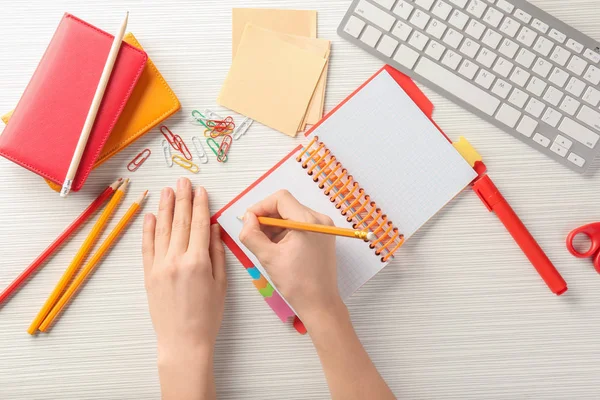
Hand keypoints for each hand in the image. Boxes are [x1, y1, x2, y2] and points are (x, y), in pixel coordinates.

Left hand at [142, 178, 225, 399]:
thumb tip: (214, 228)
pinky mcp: (148, 274)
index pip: (199, 224)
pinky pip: (147, 247)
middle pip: (180, 222)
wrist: (183, 341)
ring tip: (167, 190)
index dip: (200, 204)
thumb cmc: (208, 316)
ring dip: (165, 207)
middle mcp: (176, 259)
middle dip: (182, 199)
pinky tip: (151, 216)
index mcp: (198, 261)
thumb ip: (217, 253)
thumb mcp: (220, 284)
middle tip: (183, 180)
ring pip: (162, 230)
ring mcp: (159, 266)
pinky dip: (148, 230)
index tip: (201, 189)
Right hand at [239, 190, 342, 325]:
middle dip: (267, 218)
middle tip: (253, 233)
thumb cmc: (297, 283)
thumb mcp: (268, 257)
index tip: (248, 221)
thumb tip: (246, 219)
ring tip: (265, 245)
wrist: (320, 304)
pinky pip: (300, 225)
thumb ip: (252, 234)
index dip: (261, 206)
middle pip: (286, 206)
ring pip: (292, 215)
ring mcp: (324, 228)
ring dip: (275, 226)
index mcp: (308, 221)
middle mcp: (320, 220)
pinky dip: (285, 232)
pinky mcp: (323, 237)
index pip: (281, 198)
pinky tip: (277, 248)